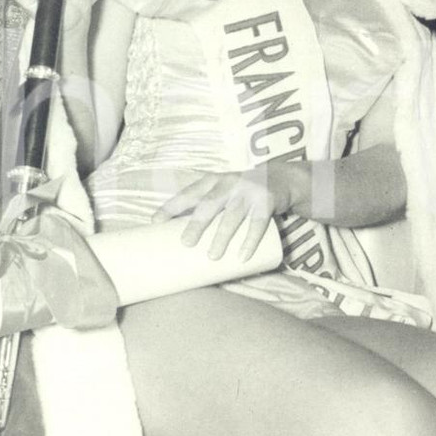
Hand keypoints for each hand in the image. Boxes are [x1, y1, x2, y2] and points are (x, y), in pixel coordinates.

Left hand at [156, 167, 288, 261]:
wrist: (280, 179)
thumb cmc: (240, 192)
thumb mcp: (221, 192)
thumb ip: (205, 209)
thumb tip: (180, 242)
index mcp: (211, 181)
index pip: (188, 194)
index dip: (171, 207)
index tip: (155, 222)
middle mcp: (227, 183)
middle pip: (208, 205)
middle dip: (196, 224)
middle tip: (186, 243)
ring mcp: (247, 191)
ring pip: (232, 216)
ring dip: (221, 237)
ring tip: (212, 256)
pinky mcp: (266, 200)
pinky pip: (258, 223)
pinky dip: (250, 241)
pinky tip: (242, 256)